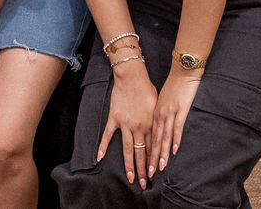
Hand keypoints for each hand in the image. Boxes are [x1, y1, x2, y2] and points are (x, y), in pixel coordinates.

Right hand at [99, 61, 156, 189]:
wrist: (132, 77)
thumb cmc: (147, 90)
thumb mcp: (157, 107)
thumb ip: (156, 122)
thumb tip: (159, 133)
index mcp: (151, 125)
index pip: (153, 148)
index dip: (154, 162)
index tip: (154, 174)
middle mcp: (139, 128)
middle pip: (141, 153)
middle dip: (143, 170)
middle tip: (145, 183)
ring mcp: (125, 124)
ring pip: (127, 148)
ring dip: (129, 165)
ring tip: (131, 178)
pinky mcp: (114, 118)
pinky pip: (108, 135)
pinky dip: (104, 146)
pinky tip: (100, 157)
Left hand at [152, 68, 202, 175]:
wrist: (182, 72)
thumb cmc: (173, 86)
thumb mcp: (163, 101)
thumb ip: (161, 113)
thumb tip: (160, 125)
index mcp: (153, 113)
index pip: (149, 136)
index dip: (147, 152)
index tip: (144, 166)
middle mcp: (158, 115)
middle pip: (153, 140)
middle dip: (151, 158)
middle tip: (148, 174)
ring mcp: (168, 113)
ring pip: (163, 137)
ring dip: (161, 153)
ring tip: (159, 167)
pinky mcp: (179, 110)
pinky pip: (176, 128)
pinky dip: (175, 140)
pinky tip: (174, 151)